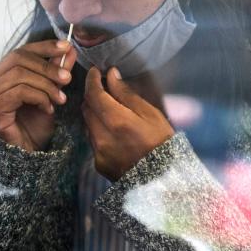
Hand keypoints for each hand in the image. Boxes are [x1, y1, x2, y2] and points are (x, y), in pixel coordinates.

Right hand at [0, 39, 76, 150]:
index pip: (20, 51)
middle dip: (47, 66)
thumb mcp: (50, 93)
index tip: (66, 47)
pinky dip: (39, 97)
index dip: (43, 47)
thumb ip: (56, 71)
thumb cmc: (35, 126)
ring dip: (46, 85)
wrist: (27, 155)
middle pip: (18, 59)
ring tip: (61, 99)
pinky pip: (19, 92)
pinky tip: (48, 109)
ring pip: (19, 75)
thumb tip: (69, 50)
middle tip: (68, 78)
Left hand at [82, 66, 174, 180]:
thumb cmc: (162, 142)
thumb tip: (111, 76)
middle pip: (87, 108)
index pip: (94, 94)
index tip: (95, 71)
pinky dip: (99, 131)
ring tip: (111, 110)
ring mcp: (98, 152)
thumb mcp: (151, 114)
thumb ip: (127, 95)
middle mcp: (102, 137)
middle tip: (104, 88)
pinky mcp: (98, 163)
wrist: (163, 179)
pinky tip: (114, 132)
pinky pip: (93, 140)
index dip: (92, 80)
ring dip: (95, 113)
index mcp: (117, 121)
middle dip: (93, 95)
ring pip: (88, 124)